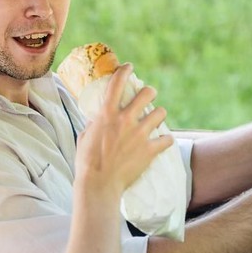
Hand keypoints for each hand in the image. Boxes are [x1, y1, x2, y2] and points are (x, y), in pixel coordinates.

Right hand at [74, 63, 172, 196]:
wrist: (99, 185)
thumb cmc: (87, 162)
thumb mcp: (84, 136)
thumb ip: (94, 124)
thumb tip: (98, 118)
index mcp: (107, 115)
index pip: (117, 83)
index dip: (125, 71)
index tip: (129, 67)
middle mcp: (125, 120)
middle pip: (147, 93)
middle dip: (149, 92)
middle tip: (147, 96)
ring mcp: (140, 134)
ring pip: (160, 112)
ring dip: (158, 114)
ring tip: (155, 118)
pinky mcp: (150, 150)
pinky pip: (167, 139)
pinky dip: (166, 140)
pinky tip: (163, 141)